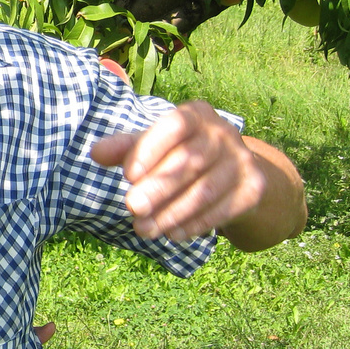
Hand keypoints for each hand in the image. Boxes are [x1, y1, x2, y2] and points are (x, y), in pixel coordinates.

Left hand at [89, 100, 268, 241]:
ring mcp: (242, 160)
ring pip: (205, 190)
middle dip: (158, 188)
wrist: (233, 171)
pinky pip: (222, 210)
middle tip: (131, 208)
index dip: (151, 149)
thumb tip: (96, 153)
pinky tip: (171, 234)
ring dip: (171, 213)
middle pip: (190, 161)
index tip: (127, 175)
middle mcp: (224, 133)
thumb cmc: (179, 153)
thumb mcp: (153, 145)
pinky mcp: (253, 188)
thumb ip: (125, 148)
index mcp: (197, 114)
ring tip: (143, 229)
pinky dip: (194, 224)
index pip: (175, 126)